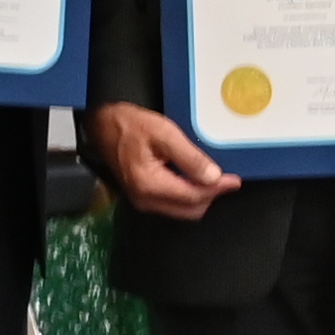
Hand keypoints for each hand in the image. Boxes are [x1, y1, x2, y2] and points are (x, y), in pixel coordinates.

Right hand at [84, 103, 230, 219]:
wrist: (101, 126)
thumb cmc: (129, 125)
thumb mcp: (164, 133)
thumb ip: (190, 157)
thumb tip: (213, 177)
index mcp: (150, 185)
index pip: (193, 197)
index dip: (217, 189)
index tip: (234, 180)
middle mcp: (146, 200)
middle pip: (190, 210)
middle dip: (211, 196)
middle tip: (226, 179)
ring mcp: (143, 201)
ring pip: (183, 210)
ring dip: (201, 197)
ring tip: (214, 178)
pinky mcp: (143, 197)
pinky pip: (173, 204)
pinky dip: (188, 195)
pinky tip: (195, 178)